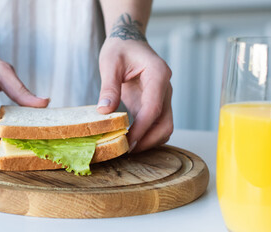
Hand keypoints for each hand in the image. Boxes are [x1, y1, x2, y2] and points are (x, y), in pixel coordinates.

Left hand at [96, 38, 172, 152]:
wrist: (129, 42)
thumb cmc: (120, 49)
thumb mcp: (110, 63)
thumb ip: (109, 87)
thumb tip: (104, 112)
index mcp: (158, 74)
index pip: (154, 108)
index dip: (142, 129)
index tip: (128, 143)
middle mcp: (165, 88)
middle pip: (166, 123)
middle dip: (149, 140)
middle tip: (127, 151)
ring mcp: (162, 97)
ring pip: (164, 127)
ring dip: (149, 141)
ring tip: (127, 148)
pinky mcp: (154, 104)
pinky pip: (156, 125)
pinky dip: (146, 135)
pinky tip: (129, 140)